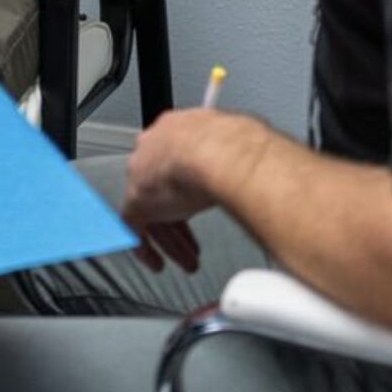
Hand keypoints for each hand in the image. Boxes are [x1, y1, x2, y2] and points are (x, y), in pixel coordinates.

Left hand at [122, 108, 262, 273]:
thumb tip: (258, 171)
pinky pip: (134, 228)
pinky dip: (147, 248)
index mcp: (176, 130)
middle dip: (180, 221)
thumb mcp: (238, 149)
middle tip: (193, 243)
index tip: (197, 206)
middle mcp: (154, 149)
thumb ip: (236, 161)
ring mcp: (142, 174)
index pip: (175, 163)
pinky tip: (157, 262)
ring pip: (152, 212)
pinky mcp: (136, 198)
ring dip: (171, 240)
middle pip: (161, 191)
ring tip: (187, 259)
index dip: (188, 191)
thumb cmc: (237, 146)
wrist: (219, 151)